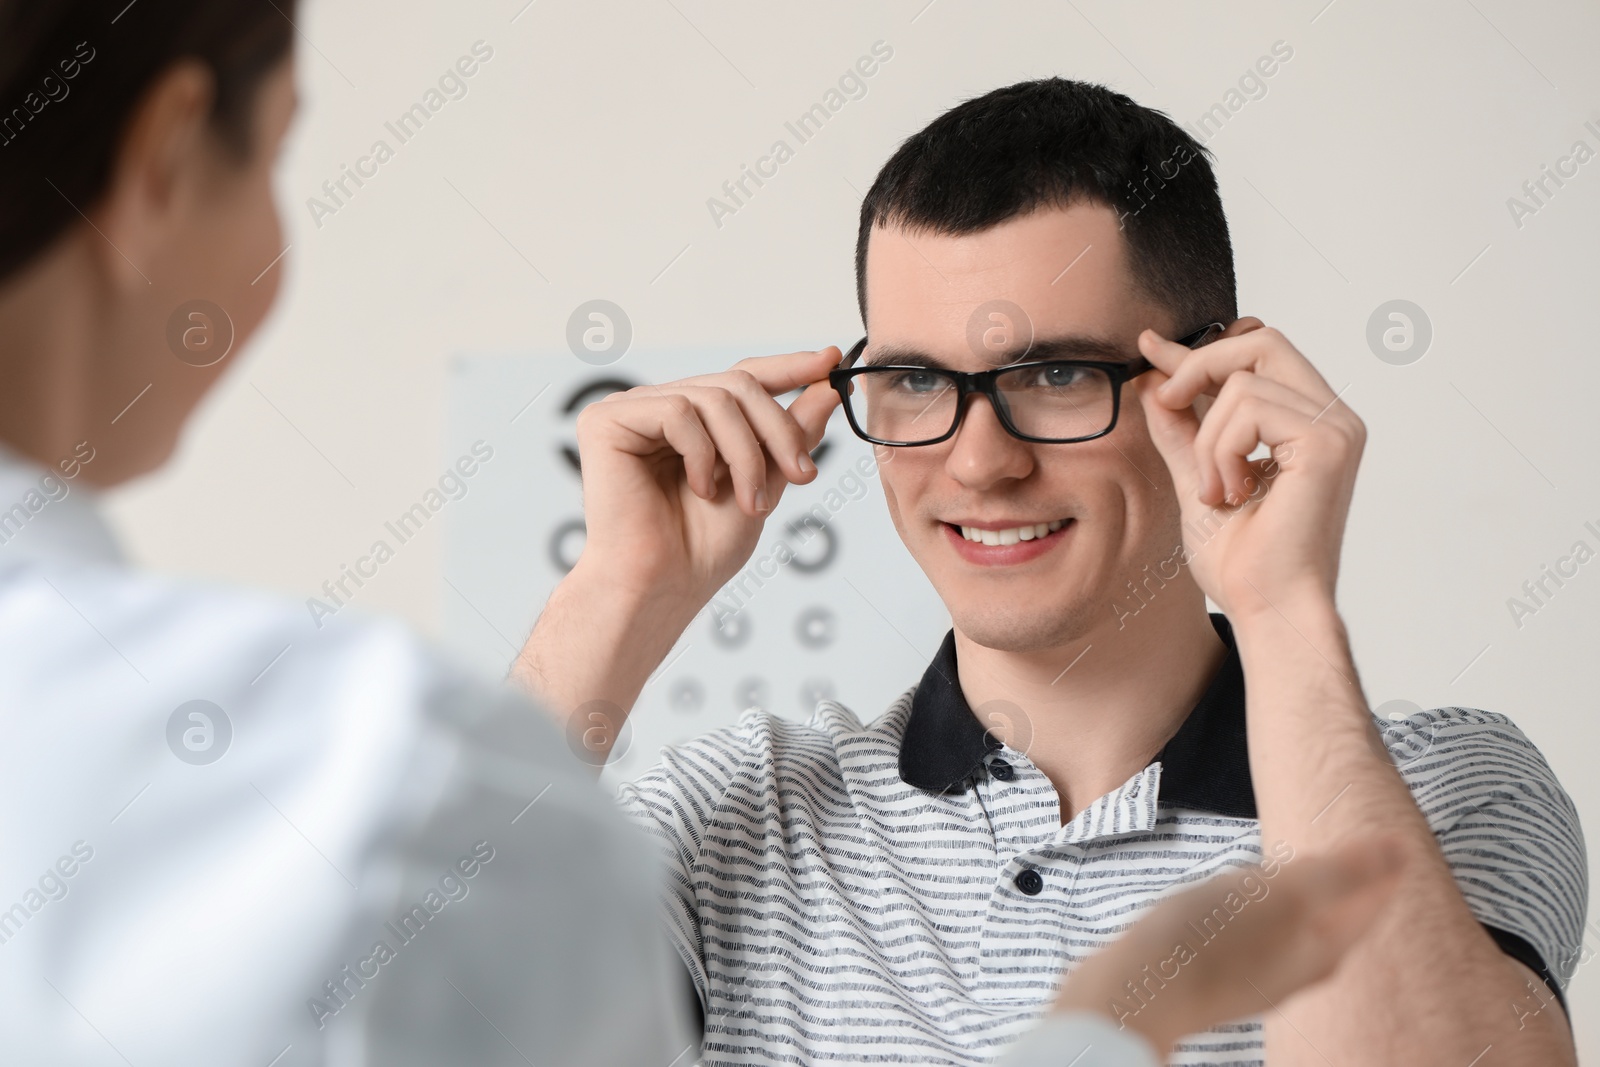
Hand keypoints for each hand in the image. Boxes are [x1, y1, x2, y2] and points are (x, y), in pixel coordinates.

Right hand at [573, 348, 842, 607]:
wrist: (663, 588)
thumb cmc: (702, 549)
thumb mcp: (765, 483)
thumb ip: (790, 436)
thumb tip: (828, 387)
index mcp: (694, 421)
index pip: (744, 376)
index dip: (788, 367)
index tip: (830, 361)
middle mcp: (661, 407)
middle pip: (738, 383)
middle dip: (778, 430)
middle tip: (802, 475)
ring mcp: (633, 410)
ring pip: (716, 397)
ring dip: (746, 454)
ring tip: (749, 500)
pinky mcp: (607, 421)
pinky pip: (678, 411)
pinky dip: (702, 453)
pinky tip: (699, 489)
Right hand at [1051, 834, 1405, 1056]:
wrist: (1138, 990)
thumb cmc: (1210, 940)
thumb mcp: (1286, 894)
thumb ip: (1343, 872)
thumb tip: (1400, 850)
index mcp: (1320, 952)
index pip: (1367, 908)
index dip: (1382, 872)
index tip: (1393, 842)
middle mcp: (1293, 972)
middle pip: (1333, 924)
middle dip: (1346, 889)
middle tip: (1353, 853)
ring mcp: (1253, 977)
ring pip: (1292, 932)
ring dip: (1301, 900)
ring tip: (1297, 869)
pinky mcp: (1213, 974)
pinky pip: (1254, 937)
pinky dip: (1260, 913)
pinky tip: (1236, 900)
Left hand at [1132, 321, 1364, 619]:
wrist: (1266, 607)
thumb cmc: (1243, 559)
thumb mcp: (1197, 477)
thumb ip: (1180, 429)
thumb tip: (1153, 380)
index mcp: (1308, 422)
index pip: (1255, 357)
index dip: (1199, 349)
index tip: (1150, 345)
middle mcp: (1332, 417)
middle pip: (1261, 341)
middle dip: (1199, 367)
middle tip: (1169, 408)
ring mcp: (1336, 426)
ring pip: (1243, 381)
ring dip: (1208, 438)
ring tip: (1218, 490)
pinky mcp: (1328, 441)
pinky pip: (1250, 408)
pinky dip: (1222, 450)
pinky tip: (1233, 493)